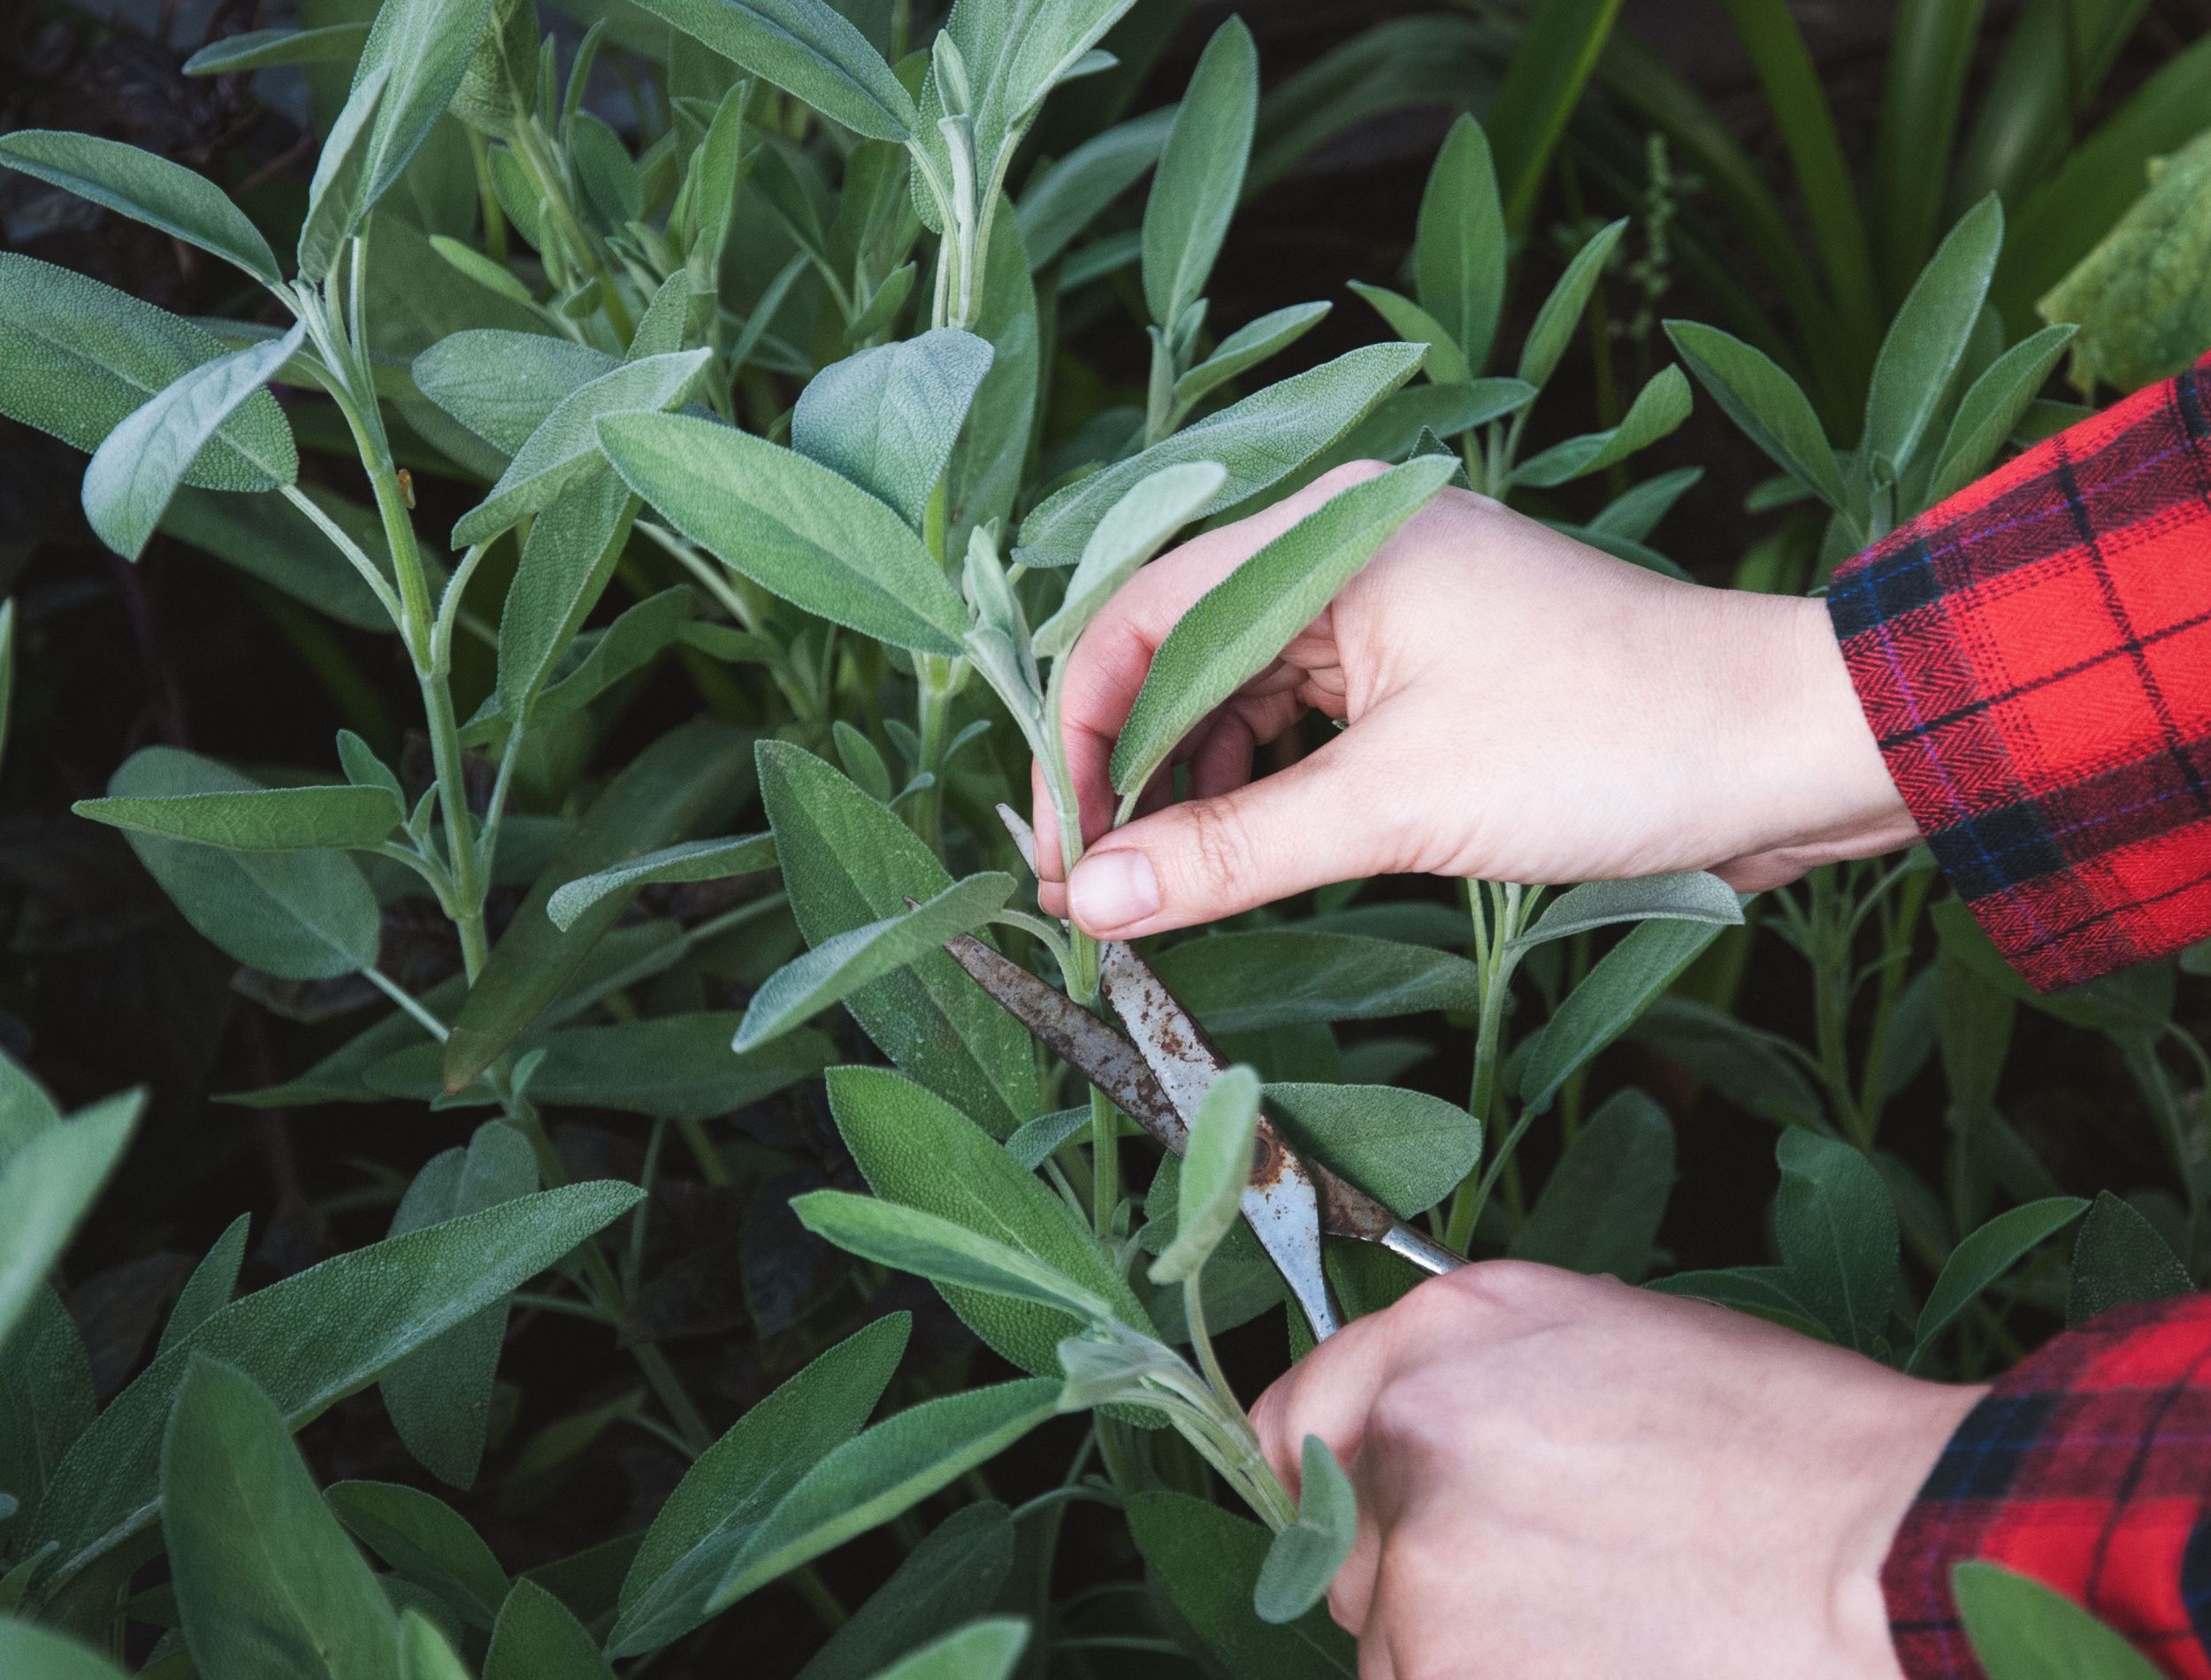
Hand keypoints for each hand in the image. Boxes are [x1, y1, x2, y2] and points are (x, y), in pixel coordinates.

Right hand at [1034, 462, 1917, 937]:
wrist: (1791, 749)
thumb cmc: (1612, 740)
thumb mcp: (1399, 803)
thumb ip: (1234, 849)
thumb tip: (1097, 900)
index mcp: (1324, 537)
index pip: (1139, 618)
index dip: (1081, 737)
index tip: (1061, 851)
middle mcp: (1342, 555)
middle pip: (1180, 659)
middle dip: (1131, 776)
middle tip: (1097, 896)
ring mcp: (1388, 613)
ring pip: (1241, 700)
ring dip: (1196, 794)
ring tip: (1161, 897)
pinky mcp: (1427, 673)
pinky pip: (1307, 726)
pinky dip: (1268, 793)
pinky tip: (1243, 862)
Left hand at [1248, 1262, 1984, 1679]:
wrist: (1896, 1559)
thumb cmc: (1790, 1446)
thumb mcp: (1611, 1336)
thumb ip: (1472, 1377)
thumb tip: (1399, 1435)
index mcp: (1449, 1334)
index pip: (1292, 1424)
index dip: (1323, 1479)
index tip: (1366, 1519)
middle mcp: (1413, 1438)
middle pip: (1339, 1548)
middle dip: (1411, 1574)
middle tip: (1540, 1583)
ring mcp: (1431, 1576)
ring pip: (1393, 1647)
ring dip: (1462, 1652)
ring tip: (1599, 1632)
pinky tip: (1607, 1663)